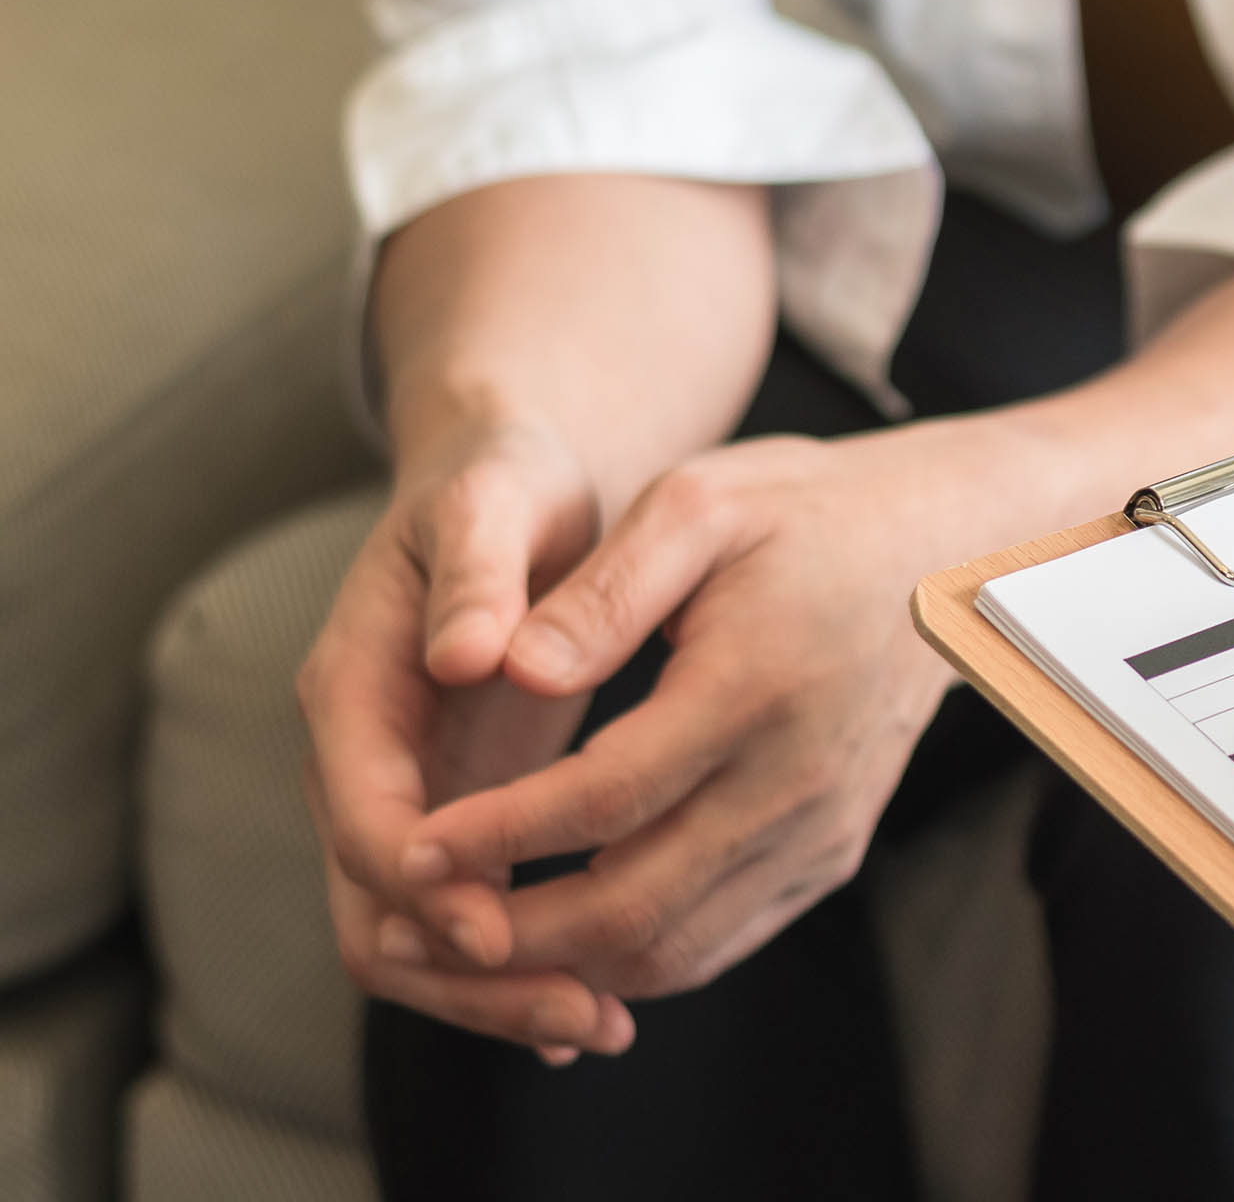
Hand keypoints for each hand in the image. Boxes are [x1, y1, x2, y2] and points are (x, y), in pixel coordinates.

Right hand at [296, 415, 635, 1062]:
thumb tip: (463, 654)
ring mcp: (405, 798)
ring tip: (600, 1028)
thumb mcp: (492, 503)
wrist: (511, 490)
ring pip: (416, 937)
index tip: (493, 924)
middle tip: (570, 1015)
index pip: (361, 815)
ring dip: (497, 992)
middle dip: (463, 976)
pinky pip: (466, 919)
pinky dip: (520, 968)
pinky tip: (596, 1008)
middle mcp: (361, 761)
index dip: (421, 879)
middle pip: (376, 911)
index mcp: (352, 689)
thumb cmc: (503, 487)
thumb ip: (474, 573)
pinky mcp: (458, 818)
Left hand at [384, 421, 1008, 1012]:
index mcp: (757, 687)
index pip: (603, 797)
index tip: (412, 845)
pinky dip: (627, 954)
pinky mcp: (832, 856)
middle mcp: (800, 780)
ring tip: (468, 936)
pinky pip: (717, 941)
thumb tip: (507, 668)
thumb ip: (600, 592)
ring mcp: (824, 831)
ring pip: (674, 948)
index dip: (498, 835)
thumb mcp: (698, 502)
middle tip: (413, 922)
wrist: (945, 557)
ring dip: (561, 963)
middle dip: (510, 931)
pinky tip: (558, 927)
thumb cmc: (807, 513)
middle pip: (634, 905)